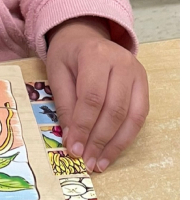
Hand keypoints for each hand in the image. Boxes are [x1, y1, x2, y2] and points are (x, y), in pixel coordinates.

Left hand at [45, 16, 147, 172]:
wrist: (84, 36)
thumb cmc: (67, 55)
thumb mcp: (56, 73)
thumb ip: (65, 104)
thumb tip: (71, 139)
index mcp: (95, 56)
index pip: (92, 98)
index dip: (83, 126)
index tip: (74, 149)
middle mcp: (122, 63)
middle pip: (114, 109)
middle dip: (99, 139)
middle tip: (87, 161)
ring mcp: (137, 74)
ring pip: (131, 116)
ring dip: (115, 144)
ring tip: (99, 163)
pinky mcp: (144, 85)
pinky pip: (139, 116)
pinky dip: (126, 137)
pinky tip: (112, 151)